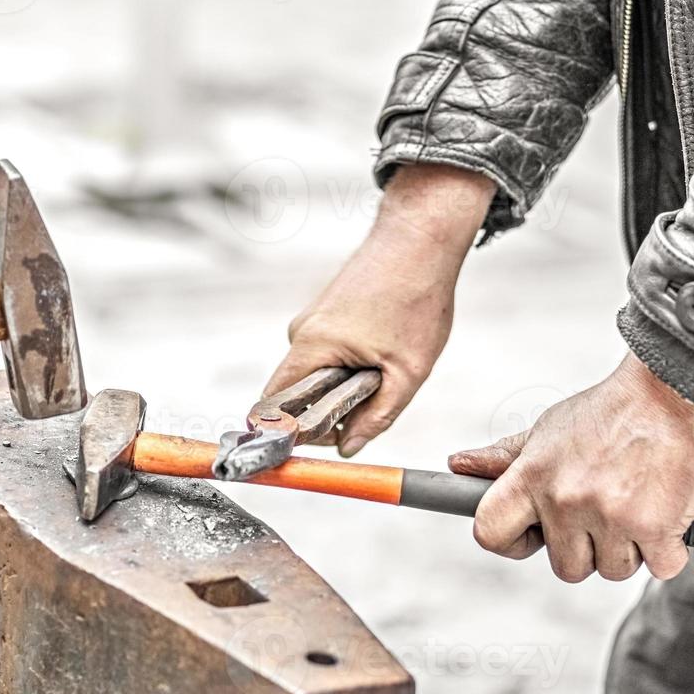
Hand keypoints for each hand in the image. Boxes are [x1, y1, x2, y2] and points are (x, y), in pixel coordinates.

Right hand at [264, 164, 494, 455]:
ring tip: (388, 363)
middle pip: (296, 393)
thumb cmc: (414, 296)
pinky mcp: (326, 313)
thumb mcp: (407, 371)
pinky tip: (385, 346)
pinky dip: (350, 363)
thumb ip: (376, 417)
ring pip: (316, 374)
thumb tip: (349, 448)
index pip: (273, 405)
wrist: (420, 240)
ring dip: (344, 385)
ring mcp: (311, 321)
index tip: (303, 453)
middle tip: (372, 403)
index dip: (285, 433)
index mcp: (311, 347)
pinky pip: (327, 354)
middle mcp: (301, 333)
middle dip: (328, 411)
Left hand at [450, 353, 693, 580]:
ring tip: (635, 504)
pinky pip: (659, 568)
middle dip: (585, 548)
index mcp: (532, 475)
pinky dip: (668, 550)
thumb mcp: (548, 429)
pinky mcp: (657, 527)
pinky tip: (666, 514)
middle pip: (566, 567)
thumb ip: (506, 457)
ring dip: (627, 548)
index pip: (490, 532)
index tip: (532, 534)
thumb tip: (459, 465)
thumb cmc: (610, 412)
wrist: (673, 392)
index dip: (510, 542)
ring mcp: (610, 516)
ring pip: (612, 570)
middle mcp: (565, 499)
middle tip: (601, 511)